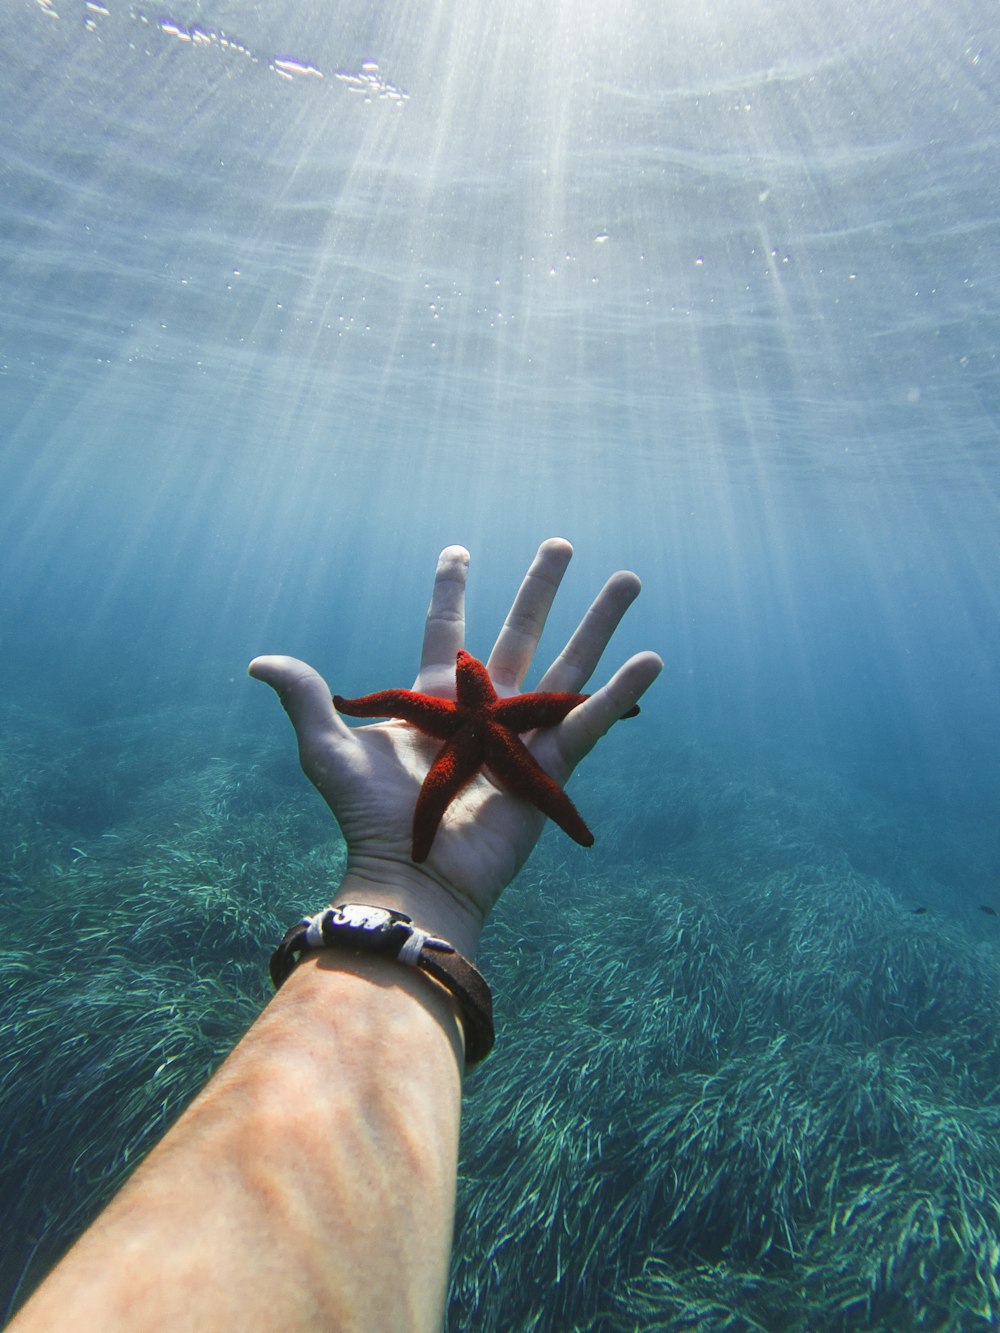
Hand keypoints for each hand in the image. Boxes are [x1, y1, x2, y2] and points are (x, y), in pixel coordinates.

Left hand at [249, 538, 661, 956]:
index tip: (459, 549)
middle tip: (561, 542)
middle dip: (541, 588)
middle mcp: (485, 711)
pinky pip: (591, 721)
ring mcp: (523, 736)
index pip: (448, 631)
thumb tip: (257, 660)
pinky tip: (651, 657)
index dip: (453, 590)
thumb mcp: (328, 749)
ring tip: (628, 578)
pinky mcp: (552, 768)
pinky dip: (622, 691)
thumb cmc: (368, 818)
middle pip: (521, 634)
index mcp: (437, 701)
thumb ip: (306, 698)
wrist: (413, 874)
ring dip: (598, 622)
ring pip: (568, 665)